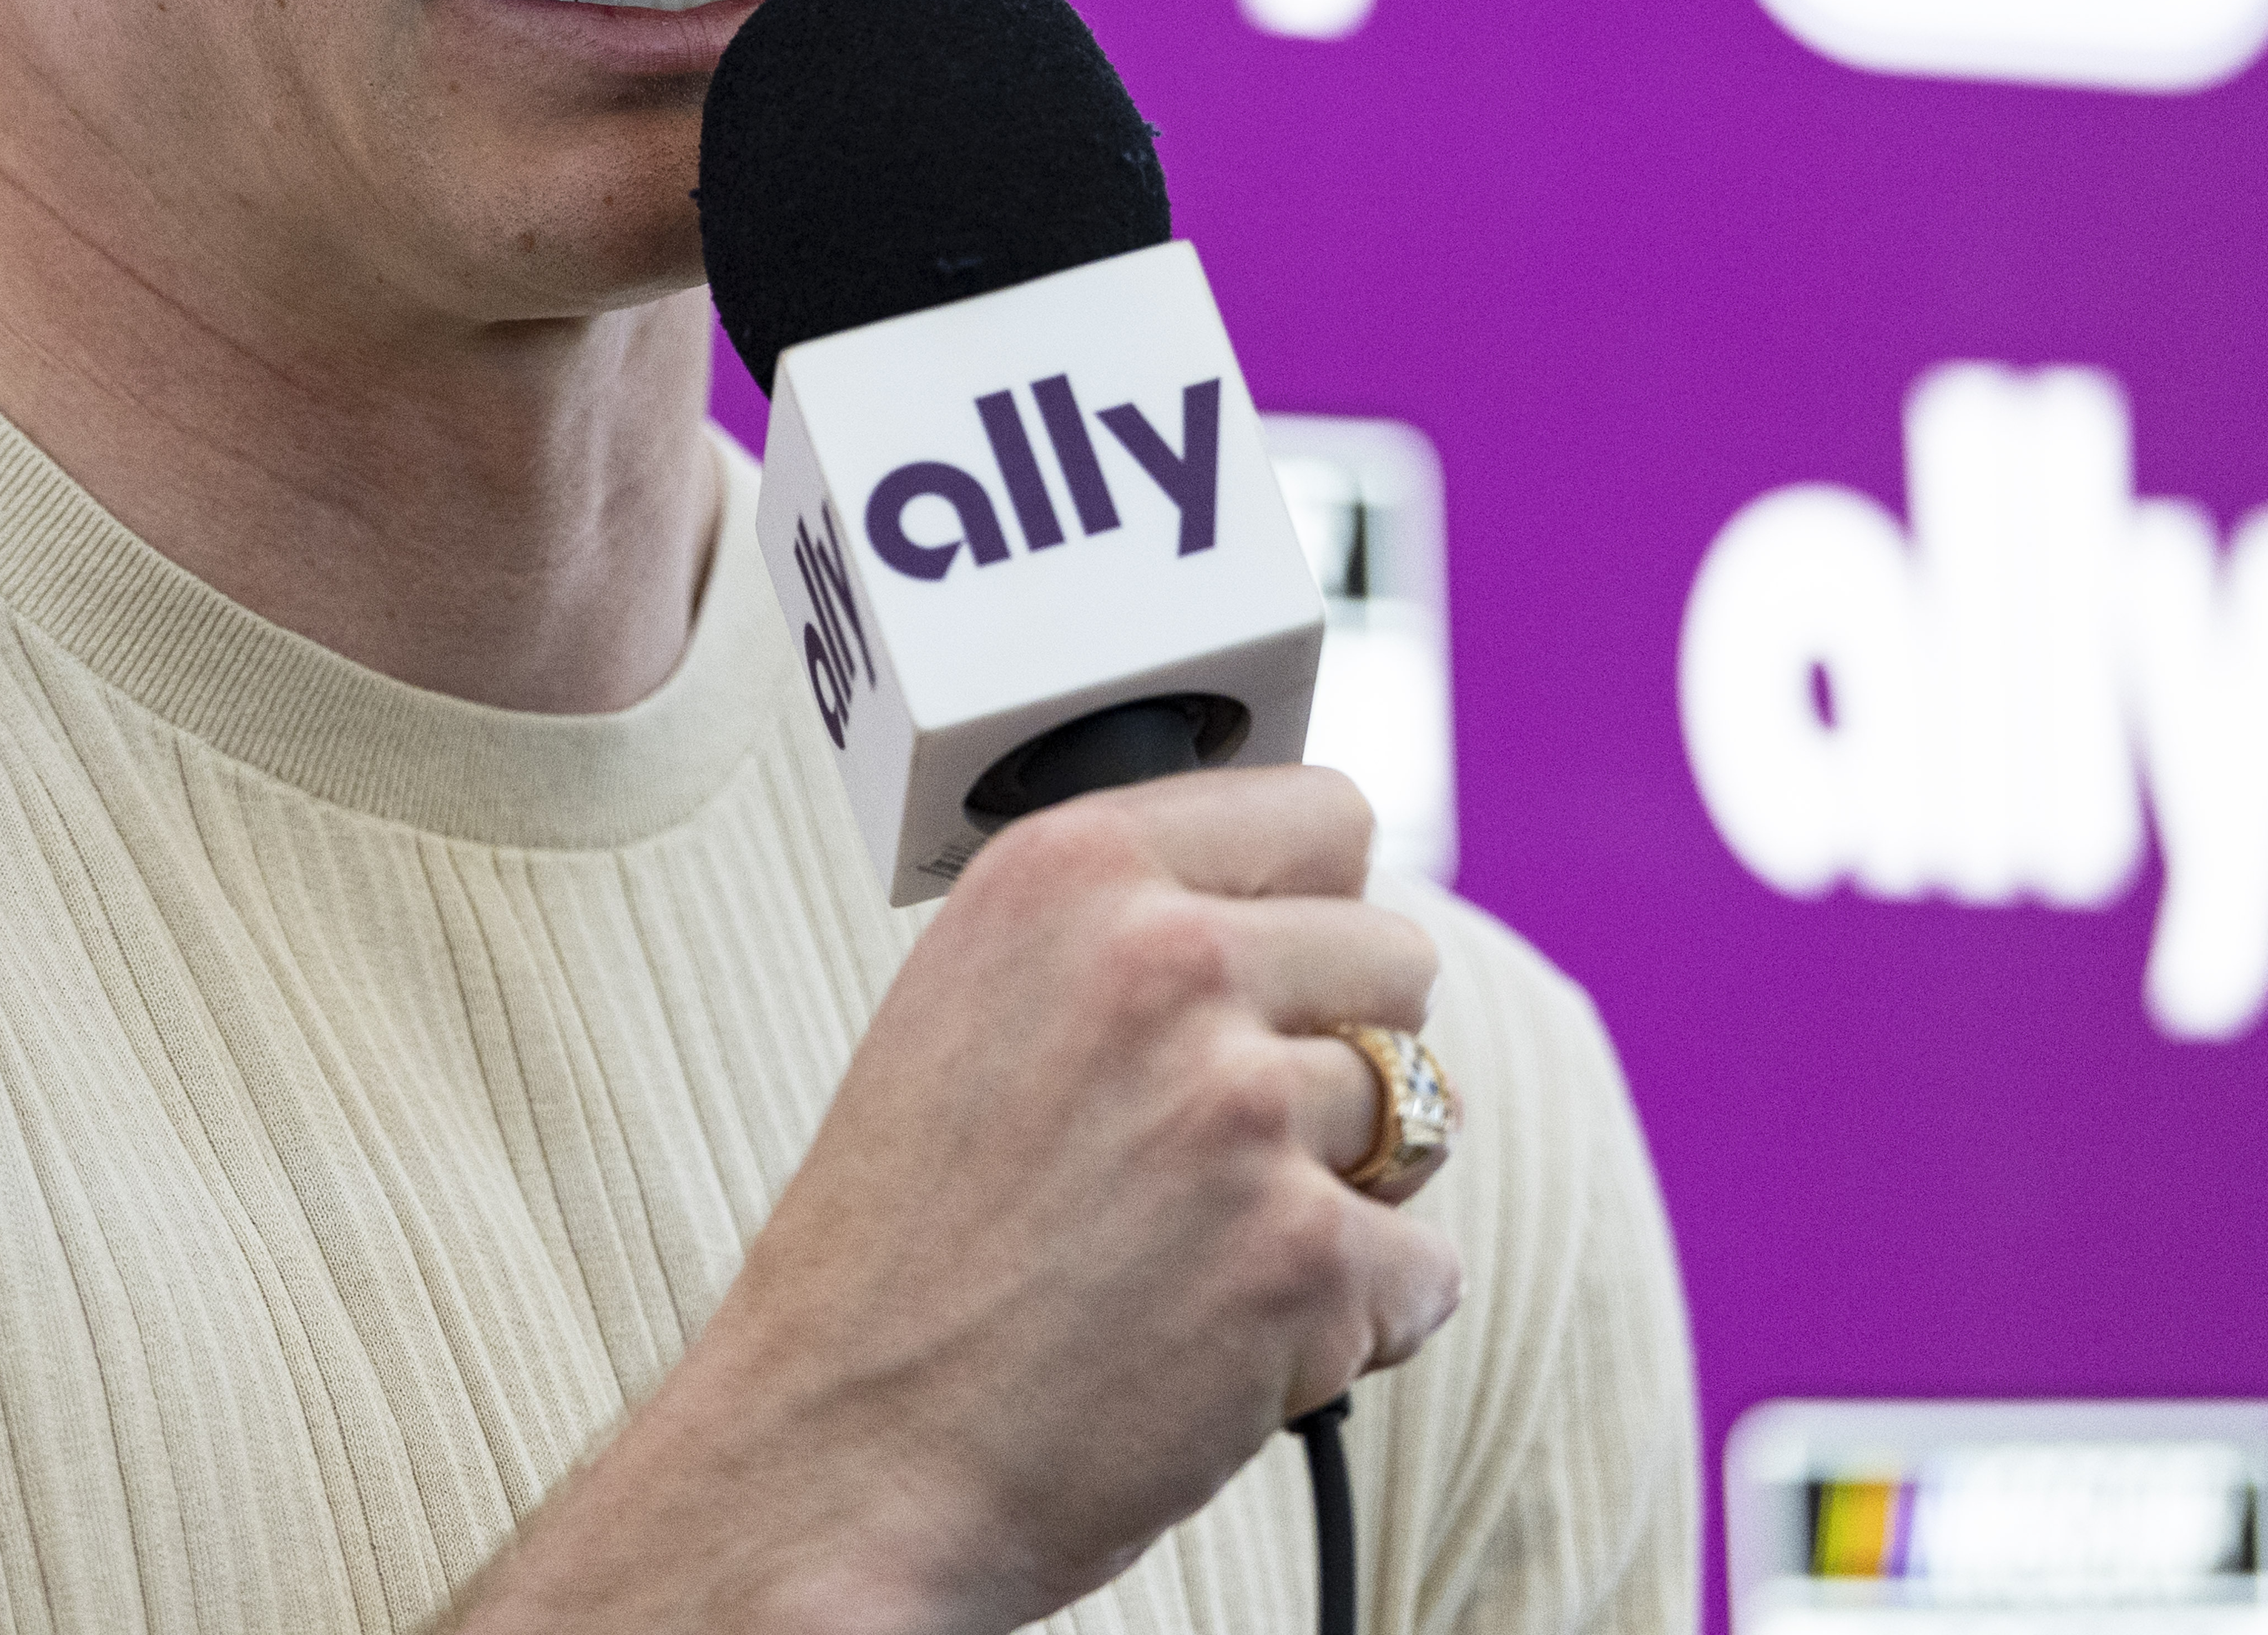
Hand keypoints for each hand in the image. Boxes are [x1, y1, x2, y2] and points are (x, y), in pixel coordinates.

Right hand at [446, 766, 1459, 1634]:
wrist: (839, 1456)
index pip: (1322, 811)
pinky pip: (1427, 1270)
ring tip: (1202, 1252)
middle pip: (1396, 959)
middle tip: (1225, 1150)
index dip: (1315, 912)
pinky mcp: (1301, 1256)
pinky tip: (1229, 1345)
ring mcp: (1241, 1105)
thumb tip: (1295, 908)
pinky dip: (1355, 1326)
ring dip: (1345, 1196)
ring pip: (1422, 1115)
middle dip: (1341, 1056)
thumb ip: (1123, 933)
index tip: (1278, 979)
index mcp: (1070, 871)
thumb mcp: (971, 1005)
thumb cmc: (899, 1251)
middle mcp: (1163, 959)